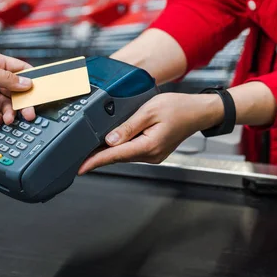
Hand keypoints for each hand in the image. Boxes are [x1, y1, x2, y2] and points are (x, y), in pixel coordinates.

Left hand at [0, 50, 35, 123]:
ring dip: (10, 113)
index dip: (32, 80)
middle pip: (16, 91)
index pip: (20, 69)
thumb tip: (26, 83)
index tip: (42, 92)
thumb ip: (4, 78)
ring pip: (7, 104)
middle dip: (23, 102)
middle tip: (28, 113)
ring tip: (8, 119)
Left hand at [78, 92, 223, 174]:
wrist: (197, 112)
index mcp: (149, 145)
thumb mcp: (149, 111)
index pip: (115, 156)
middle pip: (118, 157)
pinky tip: (111, 145)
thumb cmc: (178, 108)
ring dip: (108, 153)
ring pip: (124, 155)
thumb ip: (128, 126)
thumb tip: (110, 139)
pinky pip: (132, 152)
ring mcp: (153, 155)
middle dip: (98, 157)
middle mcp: (151, 155)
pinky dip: (120, 149)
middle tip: (78, 156)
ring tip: (90, 149)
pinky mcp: (153, 152)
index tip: (81, 168)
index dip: (95, 161)